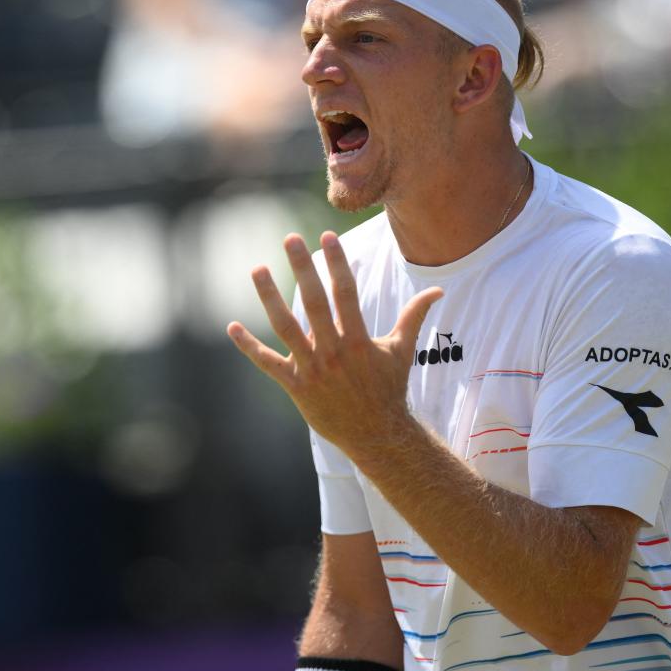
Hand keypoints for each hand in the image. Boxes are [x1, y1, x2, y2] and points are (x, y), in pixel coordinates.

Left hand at [226, 231, 443, 451]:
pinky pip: (268, 363)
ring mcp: (312, 369)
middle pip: (314, 303)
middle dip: (303, 269)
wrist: (376, 434)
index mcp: (358, 340)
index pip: (346, 293)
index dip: (337, 263)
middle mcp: (334, 352)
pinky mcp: (295, 386)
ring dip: (269, 298)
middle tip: (291, 239)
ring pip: (286, 327)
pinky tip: (232, 327)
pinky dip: (248, 346)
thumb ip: (414, 316)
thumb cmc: (389, 388)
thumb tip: (439, 290)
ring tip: (257, 269)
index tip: (328, 236)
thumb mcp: (402, 350)